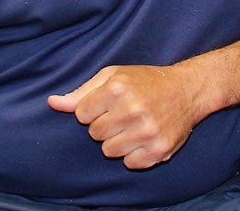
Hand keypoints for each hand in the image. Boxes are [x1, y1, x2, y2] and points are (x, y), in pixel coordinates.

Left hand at [47, 65, 199, 169]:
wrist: (187, 90)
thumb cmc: (145, 81)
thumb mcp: (113, 76)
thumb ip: (81, 92)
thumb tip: (52, 103)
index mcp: (117, 89)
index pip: (81, 115)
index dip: (93, 110)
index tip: (108, 104)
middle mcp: (132, 109)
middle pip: (94, 134)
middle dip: (105, 126)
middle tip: (123, 114)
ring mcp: (146, 131)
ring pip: (109, 152)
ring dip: (118, 141)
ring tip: (133, 126)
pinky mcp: (158, 149)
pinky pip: (129, 163)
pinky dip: (134, 154)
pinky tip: (144, 137)